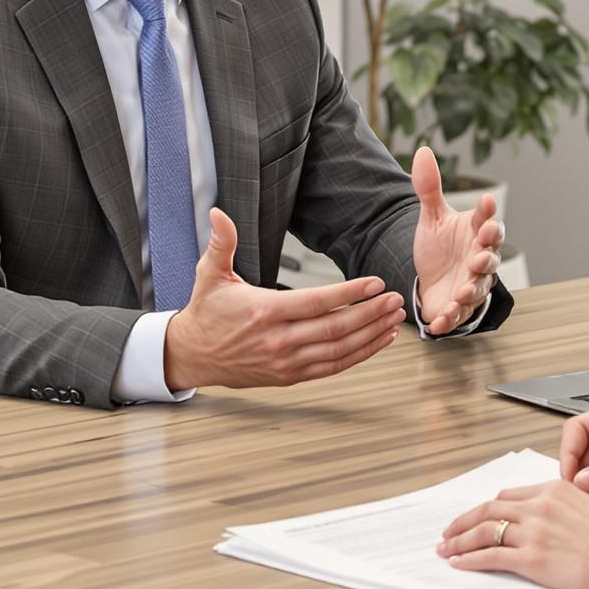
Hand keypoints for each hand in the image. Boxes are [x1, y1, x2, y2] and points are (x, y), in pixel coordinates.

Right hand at [163, 208, 406, 389]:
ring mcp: (286, 362)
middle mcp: (278, 340)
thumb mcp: (209, 274)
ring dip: (371, 336)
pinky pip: (332, 367)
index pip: (316, 302)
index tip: (375, 283)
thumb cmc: (206, 312)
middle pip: (335, 328)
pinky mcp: (290, 376)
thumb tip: (217, 212)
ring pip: (338, 350)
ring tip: (394, 320)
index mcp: (264, 312)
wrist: (193, 355)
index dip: (349, 292)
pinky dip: (359, 356)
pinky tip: (378, 341)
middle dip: (370, 314)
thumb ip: (221, 243)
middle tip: (395, 300)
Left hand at [409, 144, 503, 334]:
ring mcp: (472, 284)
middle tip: (479, 253)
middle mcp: (479, 259)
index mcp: (476, 233)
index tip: (486, 202)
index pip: (487, 221)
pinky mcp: (459, 307)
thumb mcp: (432, 217)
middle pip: (490, 257)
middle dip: (486, 256)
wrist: (430, 279)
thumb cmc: (440, 247)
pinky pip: (458, 314)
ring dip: (472, 289)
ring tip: (463, 289)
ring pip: (479, 287)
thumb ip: (429, 188)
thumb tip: (422, 151)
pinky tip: (440, 320)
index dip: (488, 213)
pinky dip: (450, 317)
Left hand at [436, 479, 588, 588]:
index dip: (487, 508)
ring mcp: (533, 531)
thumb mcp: (588, 507)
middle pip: (489, 509)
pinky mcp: (531, 557)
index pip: (508, 496)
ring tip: (447, 548)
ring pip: (484, 531)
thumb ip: (562, 507)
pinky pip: (490, 556)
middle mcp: (539, 505)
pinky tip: (460, 563)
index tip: (476, 516)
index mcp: (553, 489)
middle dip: (464, 521)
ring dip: (460, 540)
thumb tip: (546, 518)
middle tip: (450, 531)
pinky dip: (470, 559)